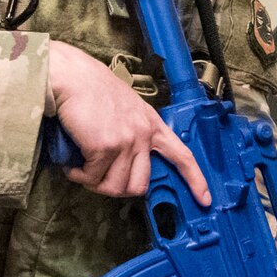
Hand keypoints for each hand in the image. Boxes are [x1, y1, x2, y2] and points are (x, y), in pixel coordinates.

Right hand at [45, 42, 209, 204]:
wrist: (72, 76)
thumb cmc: (91, 89)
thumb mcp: (127, 109)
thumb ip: (133, 132)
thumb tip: (123, 162)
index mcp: (152, 124)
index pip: (183, 155)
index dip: (195, 179)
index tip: (205, 199)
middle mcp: (143, 134)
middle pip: (140, 184)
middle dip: (117, 188)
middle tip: (99, 179)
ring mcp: (126, 141)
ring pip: (115, 186)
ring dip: (95, 183)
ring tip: (81, 170)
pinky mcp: (105, 147)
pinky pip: (92, 177)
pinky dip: (78, 176)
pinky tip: (71, 165)